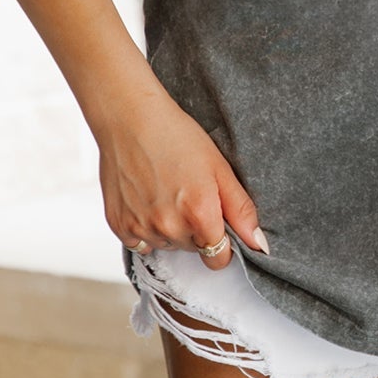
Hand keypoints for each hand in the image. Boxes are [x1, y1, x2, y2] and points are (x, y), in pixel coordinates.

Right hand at [96, 93, 267, 270]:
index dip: (222, 243)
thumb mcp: (219, 168)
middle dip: (196, 230)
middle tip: (189, 194)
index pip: (218, 258)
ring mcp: (141, 228)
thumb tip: (259, 244)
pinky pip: (139, 243)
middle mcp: (170, 228)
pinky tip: (147, 201)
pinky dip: (145, 228)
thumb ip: (241, 210)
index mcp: (199, 215)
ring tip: (167, 193)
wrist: (130, 119)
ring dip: (171, 230)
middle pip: (193, 250)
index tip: (217, 223)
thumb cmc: (177, 137)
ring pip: (166, 246)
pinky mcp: (118, 225)